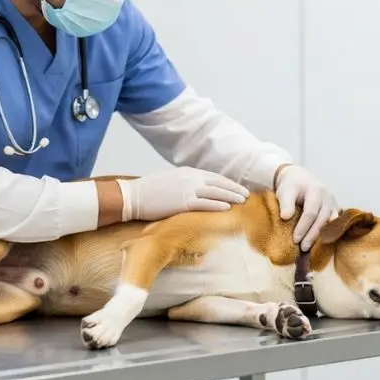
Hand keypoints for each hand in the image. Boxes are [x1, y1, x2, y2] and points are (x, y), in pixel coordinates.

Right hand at [117, 167, 249, 221]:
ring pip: (216, 192)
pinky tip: (228, 208)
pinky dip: (218, 205)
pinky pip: (206, 203)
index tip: (236, 188)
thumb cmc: (148, 191)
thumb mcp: (169, 180)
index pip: (213, 176)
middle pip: (219, 183)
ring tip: (242, 201)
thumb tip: (193, 191)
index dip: (227, 183)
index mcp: (187, 172)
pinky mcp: (183, 202)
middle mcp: (190, 178)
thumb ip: (184, 183)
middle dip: (234, 188)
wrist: (133, 196)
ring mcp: (188, 189)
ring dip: (231, 196)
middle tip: (246, 195)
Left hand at [274, 164, 339, 250]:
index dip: (303, 226)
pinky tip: (320, 243)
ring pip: (331, 222)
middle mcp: (327, 196)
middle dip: (312, 235)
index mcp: (315, 190)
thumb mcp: (285, 191)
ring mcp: (333, 202)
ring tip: (310, 248)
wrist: (299, 178)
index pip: (310, 211)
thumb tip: (285, 217)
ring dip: (321, 236)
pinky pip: (334, 223)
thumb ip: (285, 203)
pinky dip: (328, 233)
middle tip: (303, 248)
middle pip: (322, 219)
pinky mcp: (335, 209)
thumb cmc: (291, 186)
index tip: (295, 239)